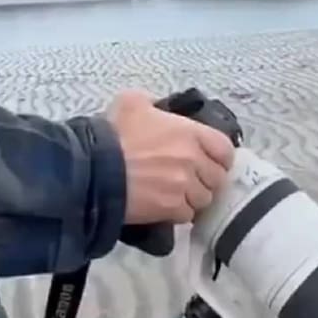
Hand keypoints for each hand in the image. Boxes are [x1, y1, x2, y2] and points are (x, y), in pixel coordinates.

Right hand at [107, 90, 235, 224]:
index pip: (225, 150)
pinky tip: (164, 207)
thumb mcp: (131, 102)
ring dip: (192, 198)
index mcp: (190, 133)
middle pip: (217, 177)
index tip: (209, 162)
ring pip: (204, 198)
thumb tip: (156, 106)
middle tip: (189, 180)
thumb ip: (152, 102)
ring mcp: (184, 185)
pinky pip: (186, 215)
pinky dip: (178, 213)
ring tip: (175, 194)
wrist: (92, 168)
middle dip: (205, 180)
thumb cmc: (111, 134)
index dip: (219, 158)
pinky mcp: (171, 208)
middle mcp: (193, 159)